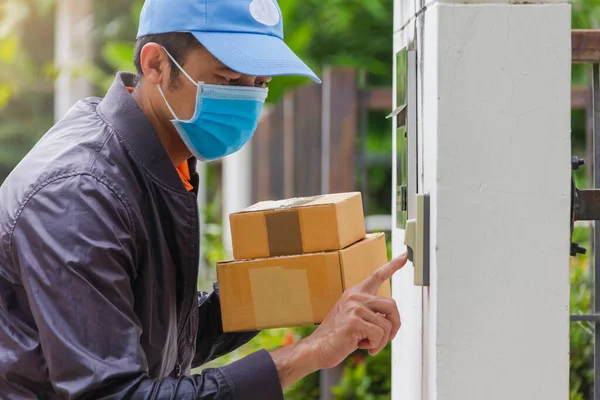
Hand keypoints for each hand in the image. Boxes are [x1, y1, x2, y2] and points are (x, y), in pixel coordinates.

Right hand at [269, 253, 406, 387]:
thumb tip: (391, 320)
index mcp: (355, 293)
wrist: (317, 348)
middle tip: (388, 338)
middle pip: (392, 305)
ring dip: (381, 341)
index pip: (377, 275)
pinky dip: (375, 346)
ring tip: (367, 344)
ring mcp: (354, 307)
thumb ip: (370, 313)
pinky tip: (361, 346)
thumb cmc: (338, 336)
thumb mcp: (355, 318)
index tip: (404, 255)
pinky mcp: (354, 321)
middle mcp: (356, 296)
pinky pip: (379, 335)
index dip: (392, 265)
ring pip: (387, 324)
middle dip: (395, 325)